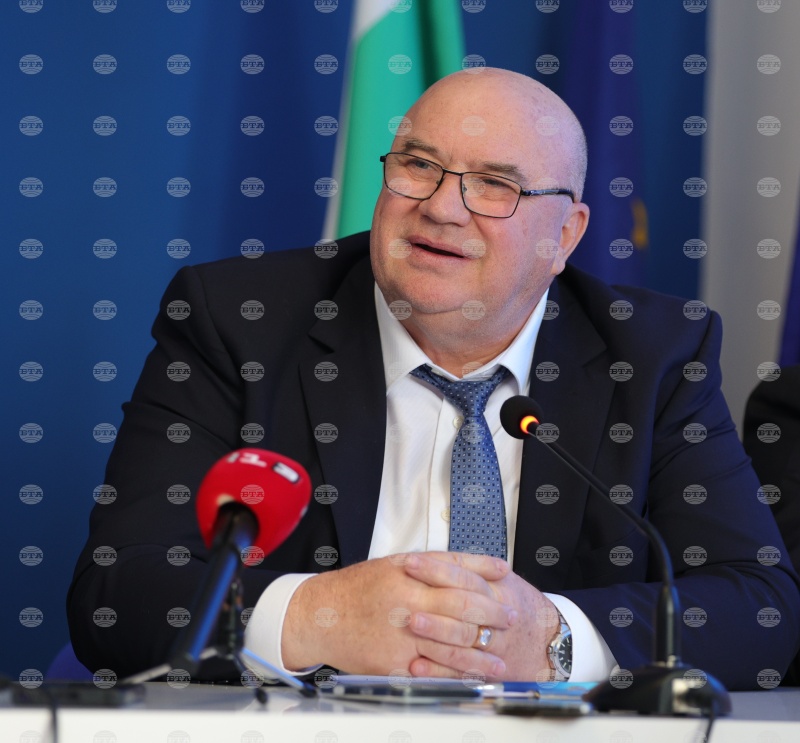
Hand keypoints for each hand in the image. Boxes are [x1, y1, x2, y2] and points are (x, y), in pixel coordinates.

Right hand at [281, 553, 516, 676]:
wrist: (321, 614)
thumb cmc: (361, 587)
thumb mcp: (400, 563)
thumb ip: (444, 563)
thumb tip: (490, 565)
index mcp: (410, 576)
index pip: (461, 581)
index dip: (489, 590)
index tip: (507, 595)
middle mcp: (407, 604)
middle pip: (461, 613)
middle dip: (491, 619)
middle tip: (510, 622)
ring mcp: (400, 636)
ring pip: (450, 648)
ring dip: (480, 656)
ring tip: (499, 661)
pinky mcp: (392, 664)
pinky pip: (430, 673)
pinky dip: (454, 678)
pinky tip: (470, 680)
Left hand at [403, 552, 558, 680]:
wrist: (549, 641)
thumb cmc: (519, 605)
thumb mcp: (504, 580)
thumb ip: (475, 568)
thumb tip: (435, 556)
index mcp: (496, 589)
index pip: (463, 576)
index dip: (436, 568)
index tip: (409, 562)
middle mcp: (495, 617)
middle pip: (463, 606)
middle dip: (432, 600)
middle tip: (404, 593)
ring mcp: (492, 645)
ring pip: (462, 639)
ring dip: (435, 632)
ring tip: (410, 623)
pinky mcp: (485, 669)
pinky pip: (460, 671)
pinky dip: (437, 670)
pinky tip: (416, 665)